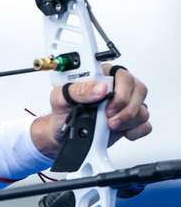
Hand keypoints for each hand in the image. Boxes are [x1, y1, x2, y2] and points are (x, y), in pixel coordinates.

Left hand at [31, 65, 151, 157]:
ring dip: (127, 120)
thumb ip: (79, 90)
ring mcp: (125, 104)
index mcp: (101, 75)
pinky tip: (120, 132)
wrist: (62, 133)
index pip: (122, 74)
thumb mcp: (60, 97)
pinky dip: (135, 131)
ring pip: (143, 108)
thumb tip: (100, 88)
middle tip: (108, 117)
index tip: (106, 103)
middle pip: (139, 90)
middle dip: (125, 108)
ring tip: (108, 125)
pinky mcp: (130, 121)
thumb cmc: (62, 110)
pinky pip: (145, 125)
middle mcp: (117, 87)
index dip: (120, 89)